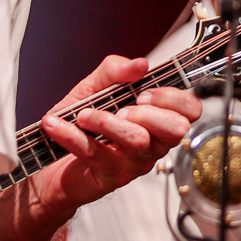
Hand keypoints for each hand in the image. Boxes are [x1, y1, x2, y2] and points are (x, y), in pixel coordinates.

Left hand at [28, 56, 200, 215]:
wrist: (50, 158)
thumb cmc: (80, 123)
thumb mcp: (95, 88)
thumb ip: (115, 71)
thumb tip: (139, 64)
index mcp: (158, 120)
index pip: (190, 110)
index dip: (173, 98)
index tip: (145, 91)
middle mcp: (152, 143)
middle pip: (176, 129)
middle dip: (148, 111)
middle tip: (122, 107)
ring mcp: (133, 162)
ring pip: (137, 140)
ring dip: (107, 121)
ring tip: (84, 115)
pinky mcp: (109, 176)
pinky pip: (95, 152)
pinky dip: (71, 134)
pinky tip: (55, 124)